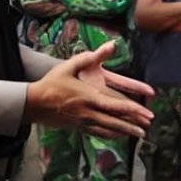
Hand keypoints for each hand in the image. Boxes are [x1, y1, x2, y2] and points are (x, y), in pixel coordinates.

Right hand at [25, 42, 153, 138]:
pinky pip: (98, 133)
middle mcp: (88, 112)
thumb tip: (111, 45)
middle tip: (147, 129)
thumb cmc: (51, 83)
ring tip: (138, 134)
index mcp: (89, 97)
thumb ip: (88, 57)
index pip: (116, 106)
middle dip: (133, 126)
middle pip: (115, 122)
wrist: (33, 103)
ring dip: (125, 132)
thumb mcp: (68, 66)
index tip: (146, 114)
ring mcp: (83, 122)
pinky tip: (119, 135)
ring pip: (108, 130)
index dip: (133, 111)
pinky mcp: (78, 127)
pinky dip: (111, 135)